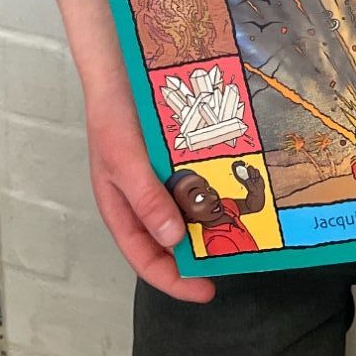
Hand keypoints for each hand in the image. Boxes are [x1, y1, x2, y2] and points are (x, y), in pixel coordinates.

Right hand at [85, 86, 214, 302]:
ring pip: (187, 211)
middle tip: (233, 255)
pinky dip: (213, 187)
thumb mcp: (124, 160)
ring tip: (241, 226)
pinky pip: (197, 179)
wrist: (119, 65)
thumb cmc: (113, 116)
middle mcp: (144, 198)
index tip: (207, 290)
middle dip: (198, 252)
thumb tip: (173, 241)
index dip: (174, 280)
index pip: (146, 258)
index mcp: (122, 210)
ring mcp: (161, 177)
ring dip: (209, 220)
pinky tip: (235, 186)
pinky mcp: (176, 156)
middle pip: (170, 239)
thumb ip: (146, 199)